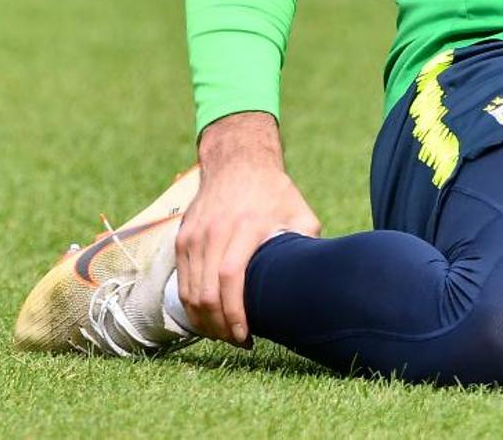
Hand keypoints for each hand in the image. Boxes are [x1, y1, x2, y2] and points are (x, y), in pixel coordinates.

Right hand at [176, 112, 321, 345]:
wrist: (238, 161)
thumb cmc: (274, 191)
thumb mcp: (300, 212)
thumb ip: (307, 244)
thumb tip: (320, 279)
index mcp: (246, 226)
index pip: (230, 278)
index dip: (235, 313)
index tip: (246, 335)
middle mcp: (215, 231)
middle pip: (206, 292)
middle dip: (219, 326)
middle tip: (237, 341)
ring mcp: (194, 235)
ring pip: (189, 291)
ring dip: (203, 320)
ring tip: (224, 333)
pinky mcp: (182, 238)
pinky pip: (182, 280)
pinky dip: (191, 303)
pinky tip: (208, 316)